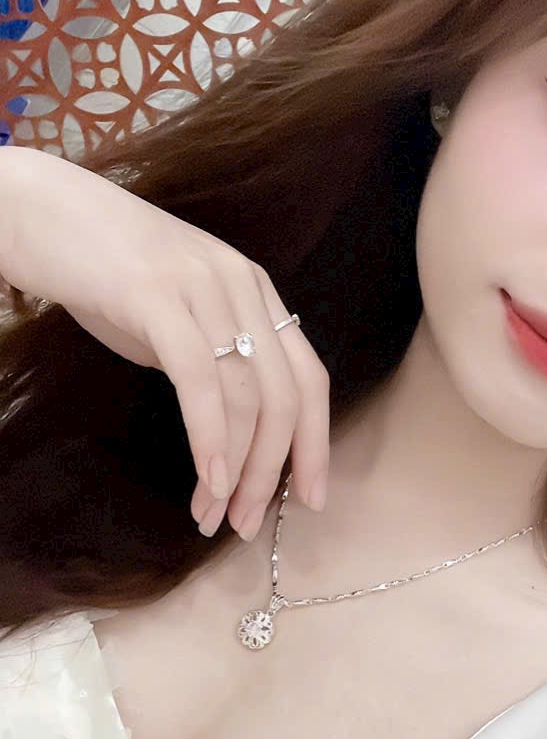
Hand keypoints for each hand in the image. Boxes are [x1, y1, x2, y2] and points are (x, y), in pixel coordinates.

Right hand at [0, 148, 328, 538]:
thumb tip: (227, 431)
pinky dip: (211, 438)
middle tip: (247, 525)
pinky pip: (202, 380)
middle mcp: (242, 287)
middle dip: (272, 473)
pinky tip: (208, 478)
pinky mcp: (159, 296)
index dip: (315, 444)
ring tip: (213, 515)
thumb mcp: (173, 319)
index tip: (311, 499)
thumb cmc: (99, 271)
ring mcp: (204, 288)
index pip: (309, 378)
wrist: (40, 214)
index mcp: (255, 292)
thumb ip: (208, 363)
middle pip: (286, 398)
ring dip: (236, 469)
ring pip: (248, 397)